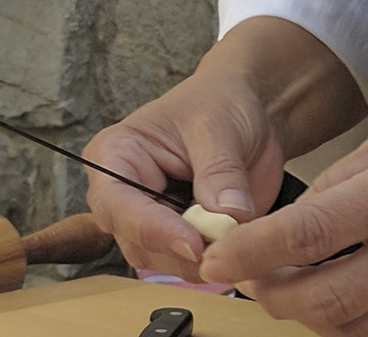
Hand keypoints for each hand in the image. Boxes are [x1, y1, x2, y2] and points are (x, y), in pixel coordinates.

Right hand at [82, 70, 297, 281]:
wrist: (251, 110)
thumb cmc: (221, 103)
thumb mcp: (220, 128)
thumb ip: (220, 173)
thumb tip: (228, 216)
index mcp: (116, 154)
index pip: (117, 203)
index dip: (152, 229)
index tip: (194, 244)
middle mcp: (126, 193)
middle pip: (136, 242)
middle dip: (181, 252)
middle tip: (226, 249)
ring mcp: (154, 218)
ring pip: (163, 261)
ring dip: (201, 261)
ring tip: (238, 241)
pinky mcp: (182, 236)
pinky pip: (191, 263)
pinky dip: (216, 261)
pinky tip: (240, 245)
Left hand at [198, 82, 367, 336]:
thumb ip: (345, 182)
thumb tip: (289, 226)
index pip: (310, 233)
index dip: (251, 253)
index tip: (217, 258)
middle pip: (325, 299)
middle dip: (271, 296)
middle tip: (249, 279)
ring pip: (356, 328)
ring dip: (311, 312)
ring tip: (293, 285)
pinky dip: (361, 321)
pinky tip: (351, 292)